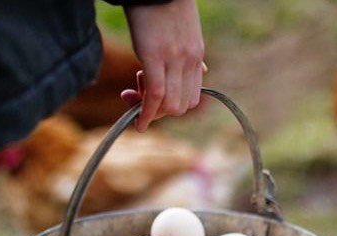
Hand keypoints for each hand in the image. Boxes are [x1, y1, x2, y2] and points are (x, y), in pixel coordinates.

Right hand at [121, 0, 204, 131]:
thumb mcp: (187, 32)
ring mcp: (174, 60)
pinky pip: (154, 96)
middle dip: (160, 111)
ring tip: (133, 89)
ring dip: (150, 110)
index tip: (154, 98)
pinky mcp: (154, 58)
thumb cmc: (164, 6)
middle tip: (139, 93)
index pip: (191, 99)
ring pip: (169, 106)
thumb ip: (192, 55)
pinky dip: (145, 114)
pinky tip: (138, 123)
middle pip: (180, 107)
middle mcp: (189, 61)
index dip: (172, 106)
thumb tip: (203, 69)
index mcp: (196, 56)